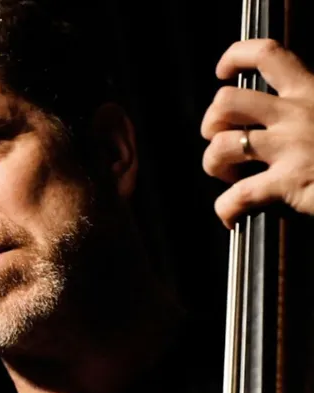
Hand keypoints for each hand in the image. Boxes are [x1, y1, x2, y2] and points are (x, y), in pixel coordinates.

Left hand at [201, 38, 313, 228]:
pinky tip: (231, 216)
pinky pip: (238, 196)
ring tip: (229, 175)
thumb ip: (305, 111)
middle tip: (223, 140)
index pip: (267, 54)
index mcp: (311, 92)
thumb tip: (271, 122)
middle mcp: (296, 115)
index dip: (235, 56)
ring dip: (213, 163)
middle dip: (211, 123)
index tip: (222, 72)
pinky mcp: (290, 183)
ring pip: (222, 145)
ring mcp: (291, 148)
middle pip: (226, 102)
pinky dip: (226, 209)